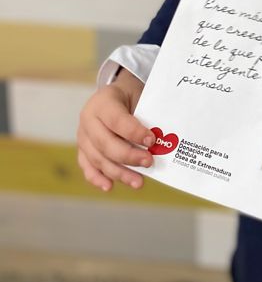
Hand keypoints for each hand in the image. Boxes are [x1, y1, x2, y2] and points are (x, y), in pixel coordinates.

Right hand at [77, 70, 155, 191]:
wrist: (116, 94)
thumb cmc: (131, 96)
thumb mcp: (138, 96)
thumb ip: (144, 116)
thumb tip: (159, 142)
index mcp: (103, 102)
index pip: (117, 120)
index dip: (134, 132)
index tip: (151, 140)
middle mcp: (88, 119)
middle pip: (105, 143)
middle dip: (128, 156)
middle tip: (148, 162)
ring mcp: (83, 136)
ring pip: (97, 158)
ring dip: (118, 173)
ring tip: (138, 182)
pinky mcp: (82, 150)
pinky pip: (87, 166)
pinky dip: (97, 178)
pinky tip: (110, 186)